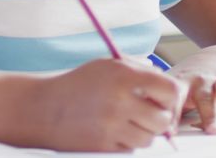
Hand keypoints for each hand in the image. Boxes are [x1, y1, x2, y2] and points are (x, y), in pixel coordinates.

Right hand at [35, 58, 179, 151]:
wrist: (44, 108)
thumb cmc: (78, 84)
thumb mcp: (108, 66)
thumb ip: (139, 71)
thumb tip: (169, 88)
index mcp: (124, 76)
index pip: (171, 90)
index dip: (171, 97)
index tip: (163, 99)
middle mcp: (120, 101)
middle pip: (163, 120)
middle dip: (159, 119)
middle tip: (146, 114)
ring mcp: (112, 126)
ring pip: (149, 139)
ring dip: (143, 133)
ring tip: (126, 122)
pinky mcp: (104, 146)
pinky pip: (131, 149)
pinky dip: (126, 143)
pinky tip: (112, 130)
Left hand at [167, 51, 215, 134]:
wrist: (209, 62)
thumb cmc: (186, 84)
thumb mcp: (170, 92)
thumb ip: (162, 108)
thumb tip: (153, 131)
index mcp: (168, 86)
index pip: (160, 100)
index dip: (159, 114)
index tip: (159, 130)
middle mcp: (185, 82)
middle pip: (177, 97)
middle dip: (174, 113)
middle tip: (171, 131)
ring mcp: (204, 81)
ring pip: (205, 96)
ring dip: (208, 114)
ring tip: (213, 129)